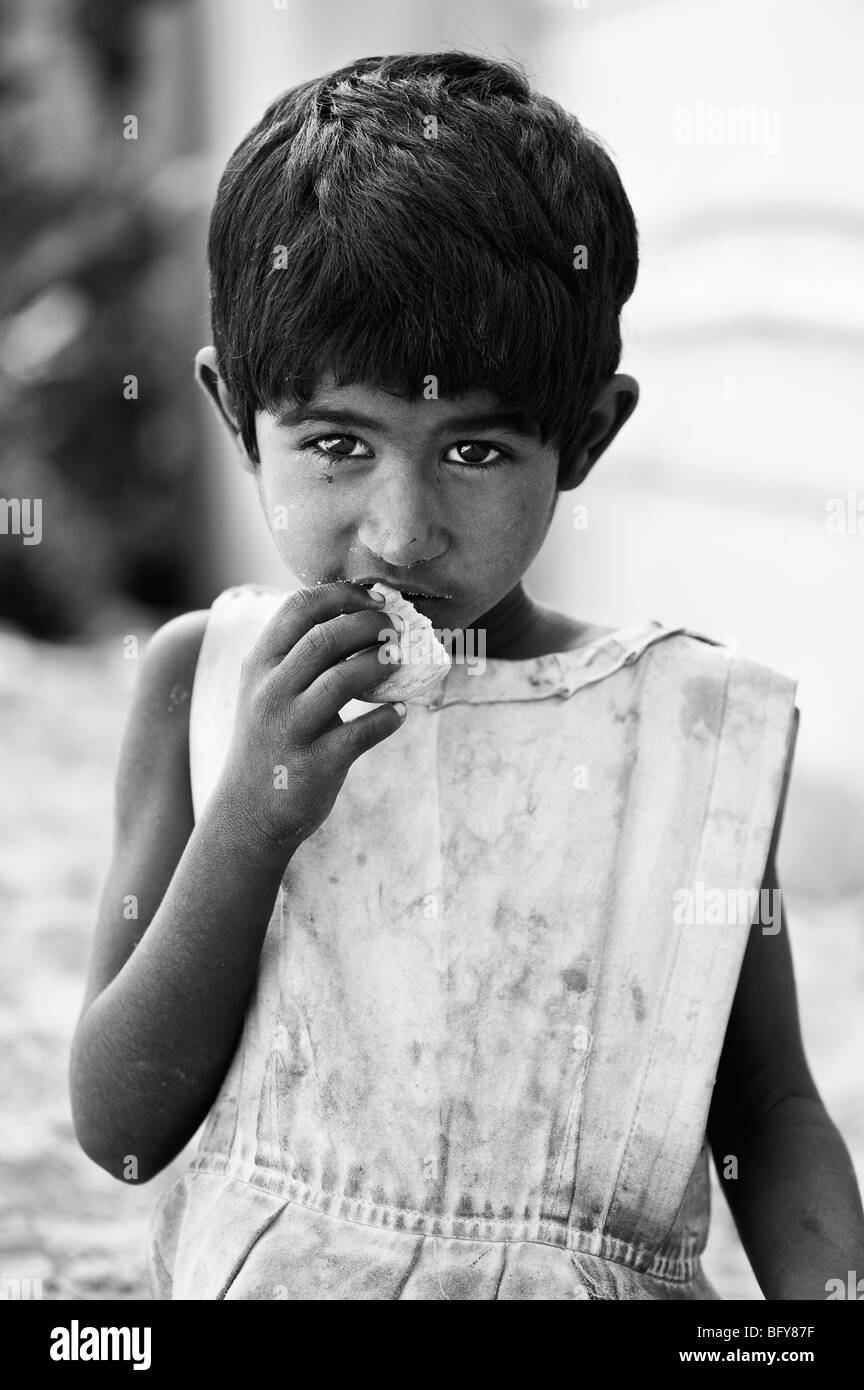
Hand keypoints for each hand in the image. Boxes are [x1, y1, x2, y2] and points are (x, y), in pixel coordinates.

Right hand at [218, 582, 404, 856]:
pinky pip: (361, 733)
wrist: (248, 811)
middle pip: (325, 638)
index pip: (298, 608)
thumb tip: (361, 617)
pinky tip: (400, 713)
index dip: (342, 594)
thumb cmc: (270, 739)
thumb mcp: (267, 689)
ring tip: (400, 660)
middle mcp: (269, 692)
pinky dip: (387, 719)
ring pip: (342, 680)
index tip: (374, 597)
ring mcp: (291, 728)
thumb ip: (297, 655)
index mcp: (259, 664)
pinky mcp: (315, 764)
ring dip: (380, 663)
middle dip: (368, 624)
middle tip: (395, 627)